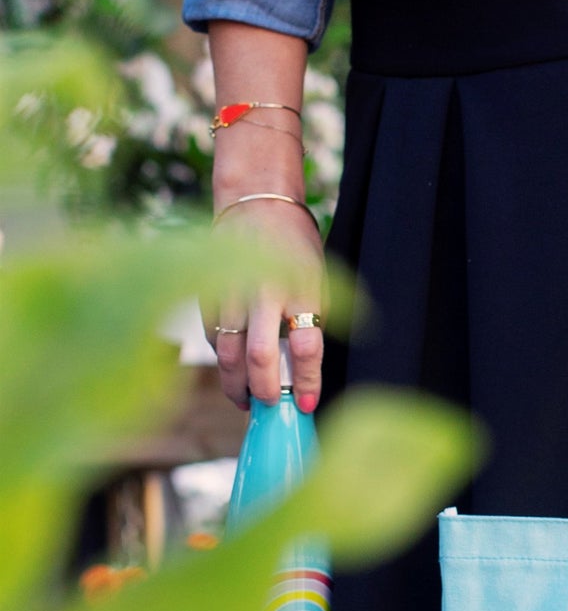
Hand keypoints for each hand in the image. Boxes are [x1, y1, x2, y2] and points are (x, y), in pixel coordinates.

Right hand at [200, 197, 327, 413]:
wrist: (256, 203)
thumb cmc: (295, 250)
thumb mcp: (318, 283)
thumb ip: (311, 324)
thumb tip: (301, 373)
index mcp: (301, 291)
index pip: (307, 347)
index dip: (308, 382)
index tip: (306, 405)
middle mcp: (264, 293)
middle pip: (260, 356)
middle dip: (265, 391)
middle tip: (270, 406)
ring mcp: (230, 292)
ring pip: (228, 353)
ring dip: (236, 384)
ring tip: (246, 400)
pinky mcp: (206, 292)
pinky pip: (213, 338)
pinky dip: (223, 359)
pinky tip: (233, 369)